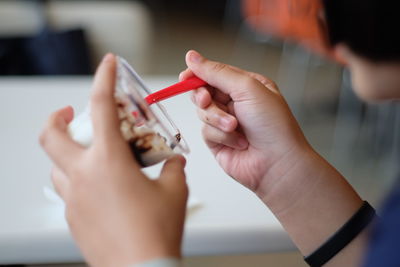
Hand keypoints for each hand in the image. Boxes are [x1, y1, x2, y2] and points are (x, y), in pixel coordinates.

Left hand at [40, 54, 187, 266]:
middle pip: (51, 135)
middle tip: (70, 113)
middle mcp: (84, 176)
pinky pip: (68, 192)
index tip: (107, 64)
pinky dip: (78, 181)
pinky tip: (100, 189)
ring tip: (89, 155)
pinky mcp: (74, 219)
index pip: (102, 105)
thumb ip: (173, 169)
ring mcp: (74, 199)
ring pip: (56, 167)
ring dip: (68, 154)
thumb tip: (174, 164)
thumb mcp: (174, 191)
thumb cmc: (156, 232)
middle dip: (58, 117)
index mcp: (108, 161)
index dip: (104, 78)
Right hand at [181, 51, 364, 263]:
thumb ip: (217, 72)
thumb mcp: (247, 88)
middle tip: (207, 101)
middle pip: (203, 91)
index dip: (197, 74)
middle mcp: (235, 103)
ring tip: (235, 127)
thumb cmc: (273, 125)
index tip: (184, 78)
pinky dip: (220, 136)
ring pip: (202, 112)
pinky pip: (205, 131)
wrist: (278, 163)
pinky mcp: (218, 141)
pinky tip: (238, 142)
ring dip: (217, 119)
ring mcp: (225, 122)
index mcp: (246, 85)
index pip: (214, 73)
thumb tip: (192, 56)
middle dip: (203, 97)